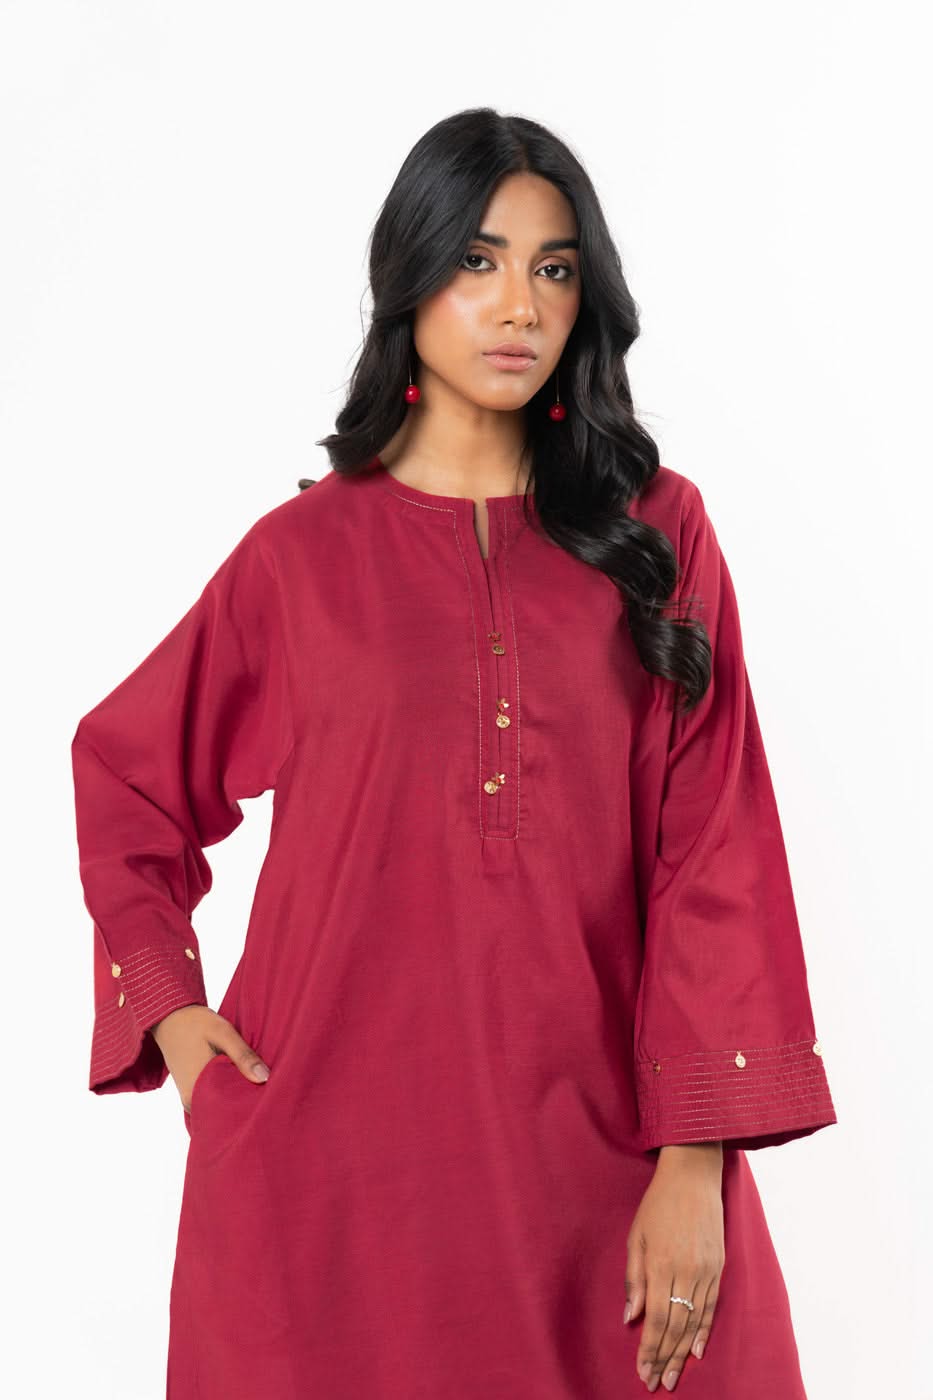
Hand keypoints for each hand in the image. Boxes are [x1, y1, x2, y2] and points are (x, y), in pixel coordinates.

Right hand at [148, 1005, 270, 1113]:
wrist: (169, 1017)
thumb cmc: (196, 1023)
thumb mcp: (223, 1034)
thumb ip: (243, 1056)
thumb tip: (265, 1078)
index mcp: (197, 1093)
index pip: (230, 1112)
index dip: (250, 1107)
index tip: (268, 1099)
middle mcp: (191, 1102)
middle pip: (224, 1111)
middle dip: (244, 1103)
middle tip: (265, 1092)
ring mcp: (189, 1098)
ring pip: (218, 1104)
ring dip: (235, 1096)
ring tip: (254, 1085)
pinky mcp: (190, 1091)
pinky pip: (212, 1097)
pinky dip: (225, 1090)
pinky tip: (238, 1079)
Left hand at [624, 1144, 724, 1391]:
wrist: (693, 1176)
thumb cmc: (658, 1204)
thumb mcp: (636, 1236)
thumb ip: (634, 1279)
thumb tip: (631, 1317)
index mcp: (660, 1264)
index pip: (656, 1320)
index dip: (649, 1349)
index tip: (642, 1371)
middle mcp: (686, 1272)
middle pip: (676, 1327)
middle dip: (665, 1359)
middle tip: (656, 1383)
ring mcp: (705, 1270)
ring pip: (695, 1322)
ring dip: (683, 1352)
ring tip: (674, 1376)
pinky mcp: (718, 1266)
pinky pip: (712, 1306)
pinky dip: (705, 1330)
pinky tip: (697, 1350)